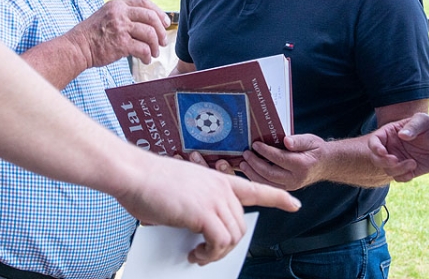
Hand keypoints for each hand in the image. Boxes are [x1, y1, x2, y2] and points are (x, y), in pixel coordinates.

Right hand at [68, 0, 168, 66]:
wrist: (77, 48)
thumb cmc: (92, 35)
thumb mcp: (107, 16)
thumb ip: (124, 16)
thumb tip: (148, 24)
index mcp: (118, 5)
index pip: (145, 2)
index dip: (159, 13)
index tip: (165, 23)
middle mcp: (120, 13)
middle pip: (151, 17)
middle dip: (161, 31)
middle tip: (162, 41)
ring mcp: (120, 28)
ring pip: (150, 33)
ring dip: (155, 46)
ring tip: (154, 53)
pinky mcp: (121, 44)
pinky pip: (143, 49)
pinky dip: (148, 56)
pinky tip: (145, 60)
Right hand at [119, 155, 300, 264]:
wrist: (134, 173)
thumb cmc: (149, 182)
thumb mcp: (182, 191)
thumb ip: (197, 206)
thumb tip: (197, 231)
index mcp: (217, 179)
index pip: (255, 188)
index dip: (278, 198)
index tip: (295, 204)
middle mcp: (221, 188)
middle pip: (240, 226)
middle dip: (226, 245)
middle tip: (205, 253)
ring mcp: (214, 200)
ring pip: (232, 237)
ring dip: (216, 253)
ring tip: (199, 255)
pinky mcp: (203, 214)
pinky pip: (219, 243)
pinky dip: (209, 254)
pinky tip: (197, 253)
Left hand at [238, 134, 327, 190]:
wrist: (325, 165)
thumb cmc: (316, 150)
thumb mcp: (310, 141)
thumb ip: (298, 141)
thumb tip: (286, 141)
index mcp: (302, 165)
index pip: (280, 159)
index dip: (266, 151)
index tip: (255, 144)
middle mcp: (296, 178)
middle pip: (270, 173)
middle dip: (255, 164)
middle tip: (246, 154)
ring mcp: (290, 186)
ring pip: (267, 182)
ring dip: (252, 173)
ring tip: (243, 163)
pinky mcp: (286, 188)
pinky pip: (268, 185)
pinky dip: (256, 178)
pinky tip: (249, 171)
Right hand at [367, 112, 428, 181]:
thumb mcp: (423, 121)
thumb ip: (412, 126)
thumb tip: (401, 135)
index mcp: (389, 133)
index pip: (374, 141)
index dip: (375, 147)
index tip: (383, 152)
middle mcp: (390, 147)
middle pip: (376, 158)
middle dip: (384, 162)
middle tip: (396, 160)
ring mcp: (398, 160)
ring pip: (388, 170)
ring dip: (397, 170)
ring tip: (413, 163)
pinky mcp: (407, 170)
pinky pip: (399, 178)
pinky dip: (403, 177)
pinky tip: (413, 172)